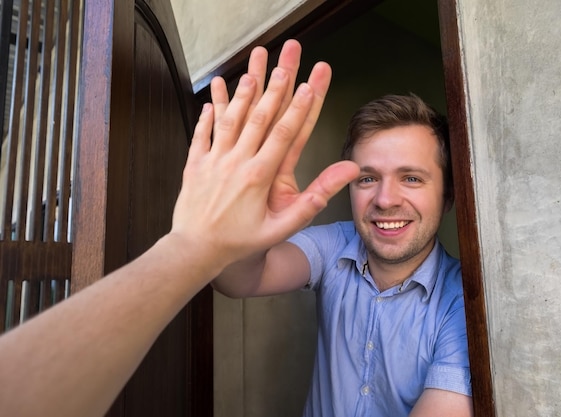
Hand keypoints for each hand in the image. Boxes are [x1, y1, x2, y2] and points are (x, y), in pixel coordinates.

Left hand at [170, 40, 358, 275]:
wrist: (195, 250)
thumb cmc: (240, 242)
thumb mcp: (280, 228)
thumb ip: (311, 202)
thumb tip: (340, 179)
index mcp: (259, 175)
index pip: (283, 134)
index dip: (298, 107)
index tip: (309, 85)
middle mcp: (236, 162)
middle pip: (258, 117)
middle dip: (274, 88)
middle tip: (285, 63)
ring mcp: (213, 161)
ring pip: (230, 120)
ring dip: (242, 93)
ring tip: (252, 70)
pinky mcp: (194, 165)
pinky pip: (201, 135)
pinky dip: (207, 116)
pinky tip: (211, 100)